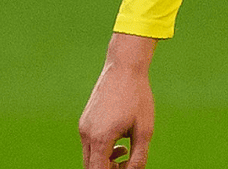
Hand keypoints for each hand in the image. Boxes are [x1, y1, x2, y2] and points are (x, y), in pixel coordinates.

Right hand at [80, 33, 157, 168]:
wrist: (124, 68)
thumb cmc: (137, 98)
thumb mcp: (144, 130)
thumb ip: (138, 157)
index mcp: (101, 139)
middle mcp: (87, 134)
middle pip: (91, 167)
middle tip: (127, 164)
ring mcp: (83, 127)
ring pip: (89, 156)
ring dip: (105, 160)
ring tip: (125, 149)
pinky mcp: (84, 121)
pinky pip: (89, 143)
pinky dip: (101, 148)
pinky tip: (119, 138)